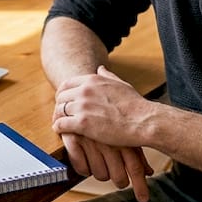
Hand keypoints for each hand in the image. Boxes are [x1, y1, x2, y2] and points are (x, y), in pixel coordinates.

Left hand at [53, 66, 154, 201]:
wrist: (143, 121)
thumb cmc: (135, 105)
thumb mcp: (120, 84)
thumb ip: (107, 76)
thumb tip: (100, 69)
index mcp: (92, 80)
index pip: (66, 84)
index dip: (63, 94)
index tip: (64, 102)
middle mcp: (84, 90)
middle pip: (60, 97)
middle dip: (59, 106)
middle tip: (62, 115)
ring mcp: (82, 107)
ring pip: (59, 111)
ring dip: (58, 118)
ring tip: (61, 125)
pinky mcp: (83, 124)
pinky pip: (60, 125)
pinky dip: (58, 128)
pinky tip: (61, 132)